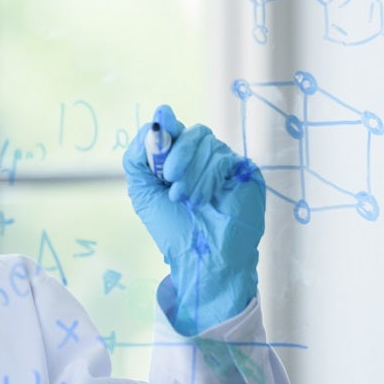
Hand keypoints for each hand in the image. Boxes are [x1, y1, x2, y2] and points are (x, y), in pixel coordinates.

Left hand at [123, 105, 266, 335]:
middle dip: (178, 153)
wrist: (202, 258)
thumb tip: (151, 124)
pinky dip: (207, 177)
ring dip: (192, 172)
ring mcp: (227, 164)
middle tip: (169, 178)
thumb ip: (138, 159)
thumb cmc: (173, 230)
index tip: (160, 129)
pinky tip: (203, 199)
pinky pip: (224, 157)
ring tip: (186, 199)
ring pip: (208, 144)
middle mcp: (205, 160)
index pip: (177, 130)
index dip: (167, 127)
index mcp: (181, 161)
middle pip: (193, 132)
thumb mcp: (144, 194)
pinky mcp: (245, 172)